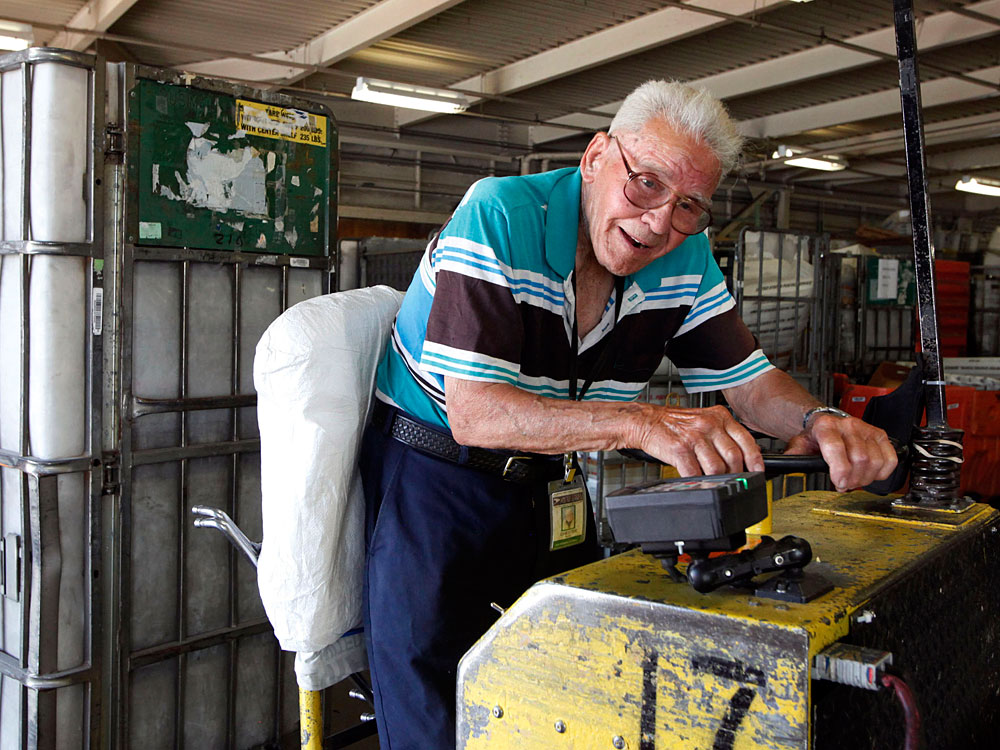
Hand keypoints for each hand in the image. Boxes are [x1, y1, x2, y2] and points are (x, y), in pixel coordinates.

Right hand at [634, 404, 763, 475]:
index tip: (758, 471)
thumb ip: (724, 434)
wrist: (647, 421)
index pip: (746, 440)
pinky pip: (695, 472)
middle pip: (734, 456)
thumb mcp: (704, 420)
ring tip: (715, 482)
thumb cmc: (676, 423)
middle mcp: (709, 425)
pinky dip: (699, 481)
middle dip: (736, 473)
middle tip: (734, 479)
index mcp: (720, 417)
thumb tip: (744, 456)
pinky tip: (698, 481)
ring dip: (718, 479)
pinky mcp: (680, 449)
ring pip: (717, 467)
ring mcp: (694, 437)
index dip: (755, 459)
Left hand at [784, 414, 897, 491]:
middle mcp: (848, 425)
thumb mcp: (800, 444)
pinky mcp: (880, 436)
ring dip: (865, 478)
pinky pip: (890, 459)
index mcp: (826, 426)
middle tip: (844, 484)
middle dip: (852, 479)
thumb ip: (794, 456)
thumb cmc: (816, 436)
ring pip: (875, 461)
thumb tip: (787, 466)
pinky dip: (882, 473)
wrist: (828, 422)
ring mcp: (866, 429)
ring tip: (854, 479)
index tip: (839, 483)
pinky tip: (869, 473)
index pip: (836, 448)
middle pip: (859, 459)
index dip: (840, 470)